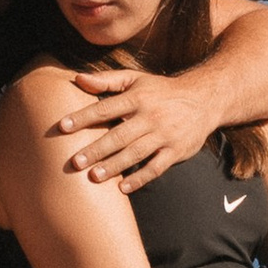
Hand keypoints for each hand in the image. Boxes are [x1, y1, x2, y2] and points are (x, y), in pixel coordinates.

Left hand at [44, 61, 217, 191]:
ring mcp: (164, 135)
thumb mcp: (136, 79)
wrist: (205, 99)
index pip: (105, 108)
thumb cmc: (161, 91)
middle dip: (96, 149)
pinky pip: (156, 167)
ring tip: (93, 177)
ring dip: (114, 166)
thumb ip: (106, 80)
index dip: (83, 117)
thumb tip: (77, 78)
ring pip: (135, 153)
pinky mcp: (176, 151)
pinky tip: (123, 188)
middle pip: (119, 135)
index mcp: (137, 98)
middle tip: (75, 162)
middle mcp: (150, 117)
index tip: (62, 127)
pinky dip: (140, 178)